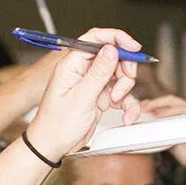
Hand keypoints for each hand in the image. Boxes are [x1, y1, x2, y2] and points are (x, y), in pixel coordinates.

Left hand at [24, 28, 141, 158]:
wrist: (53, 146)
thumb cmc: (57, 124)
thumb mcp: (80, 98)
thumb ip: (98, 72)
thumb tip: (111, 50)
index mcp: (72, 64)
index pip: (96, 38)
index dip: (117, 39)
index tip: (133, 47)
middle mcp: (82, 71)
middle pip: (112, 56)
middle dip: (124, 69)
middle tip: (125, 82)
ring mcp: (92, 84)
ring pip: (119, 75)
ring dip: (124, 89)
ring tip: (115, 103)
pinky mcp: (99, 97)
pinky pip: (120, 94)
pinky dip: (126, 104)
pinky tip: (125, 114)